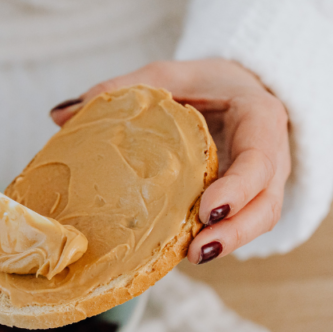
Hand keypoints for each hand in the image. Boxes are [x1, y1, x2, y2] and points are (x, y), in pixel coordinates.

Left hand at [50, 59, 290, 263]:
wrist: (240, 90)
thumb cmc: (207, 83)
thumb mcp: (168, 74)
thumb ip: (122, 89)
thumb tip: (60, 115)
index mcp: (260, 118)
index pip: (260, 159)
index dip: (239, 188)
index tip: (208, 209)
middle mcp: (272, 156)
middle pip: (266, 203)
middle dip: (236, 231)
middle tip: (198, 250)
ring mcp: (264, 183)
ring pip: (258, 221)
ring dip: (228, 242)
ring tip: (190, 257)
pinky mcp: (248, 201)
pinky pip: (239, 224)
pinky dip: (216, 238)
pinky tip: (183, 252)